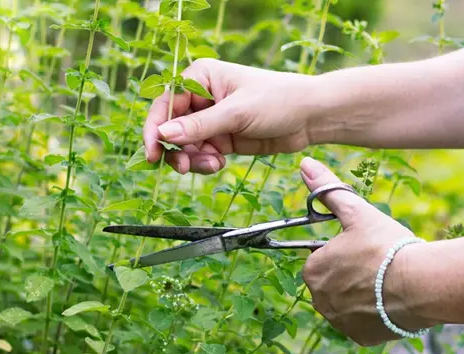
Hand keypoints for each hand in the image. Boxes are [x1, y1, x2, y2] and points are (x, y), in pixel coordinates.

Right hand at [143, 59, 315, 174]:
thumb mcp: (236, 113)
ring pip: (185, 146)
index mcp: (201, 77)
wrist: (310, 117)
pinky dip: (205, 163)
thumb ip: (199, 126)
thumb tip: (162, 134)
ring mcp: (211, 120)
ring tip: (213, 164)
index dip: (155, 128)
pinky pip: (202, 154)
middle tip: (183, 167)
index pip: (165, 103)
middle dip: (176, 149)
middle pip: (171, 128)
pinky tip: (220, 163)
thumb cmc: (277, 100)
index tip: (153, 152)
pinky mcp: (222, 139)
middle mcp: (202, 97)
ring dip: (193, 159)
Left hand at [300, 157, 431, 345]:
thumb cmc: (387, 246)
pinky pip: (363, 324)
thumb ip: (329, 190)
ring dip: (362, 295)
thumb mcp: (357, 212)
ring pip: (347, 303)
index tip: (365, 250)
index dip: (345, 253)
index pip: (323, 259)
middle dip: (351, 275)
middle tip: (378, 266)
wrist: (421, 284)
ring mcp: (339, 322)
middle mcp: (319, 300)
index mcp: (312, 271)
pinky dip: (374, 315)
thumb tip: (305, 165)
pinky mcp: (360, 337)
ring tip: (386, 284)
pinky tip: (390, 303)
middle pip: (334, 283)